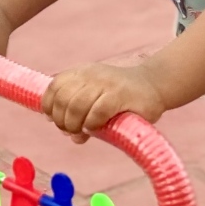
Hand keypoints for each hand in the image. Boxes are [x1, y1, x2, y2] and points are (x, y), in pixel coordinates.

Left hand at [41, 63, 165, 143]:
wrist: (155, 86)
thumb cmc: (123, 98)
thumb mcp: (96, 99)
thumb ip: (79, 112)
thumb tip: (68, 133)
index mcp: (82, 73)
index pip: (54, 86)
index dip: (49, 106)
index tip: (54, 120)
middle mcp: (91, 75)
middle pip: (63, 98)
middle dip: (62, 120)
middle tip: (70, 131)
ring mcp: (106, 83)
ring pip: (76, 105)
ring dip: (74, 124)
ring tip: (81, 132)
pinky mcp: (121, 95)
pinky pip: (97, 111)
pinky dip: (91, 123)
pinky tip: (93, 128)